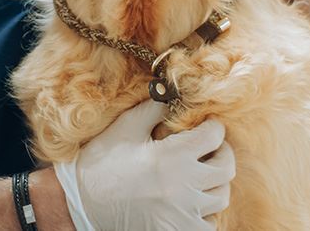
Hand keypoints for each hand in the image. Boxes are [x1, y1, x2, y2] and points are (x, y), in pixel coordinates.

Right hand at [53, 100, 234, 230]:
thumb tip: (171, 92)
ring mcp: (183, 214)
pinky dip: (207, 210)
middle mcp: (184, 187)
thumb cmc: (102, 160)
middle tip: (210, 146)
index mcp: (173, 156)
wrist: (83, 202)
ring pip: (221, 196)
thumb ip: (153, 109)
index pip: (214, 136)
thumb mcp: (126, 127)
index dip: (213, 125)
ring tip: (201, 172)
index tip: (206, 124)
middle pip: (226, 168)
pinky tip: (192, 199)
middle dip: (222, 152)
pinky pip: (209, 224)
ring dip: (215, 181)